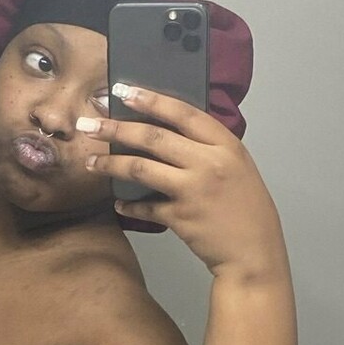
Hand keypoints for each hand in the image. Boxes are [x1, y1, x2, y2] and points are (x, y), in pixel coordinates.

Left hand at [78, 85, 288, 283]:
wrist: (254, 253)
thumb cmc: (247, 209)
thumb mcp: (237, 167)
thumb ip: (208, 148)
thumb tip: (168, 131)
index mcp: (226, 145)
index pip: (183, 113)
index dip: (151, 100)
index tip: (122, 91)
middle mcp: (209, 163)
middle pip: (153, 136)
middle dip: (115, 127)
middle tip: (89, 123)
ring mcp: (193, 189)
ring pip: (140, 167)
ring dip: (110, 163)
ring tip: (90, 161)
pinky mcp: (180, 216)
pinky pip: (144, 205)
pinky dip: (128, 205)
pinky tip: (118, 203)